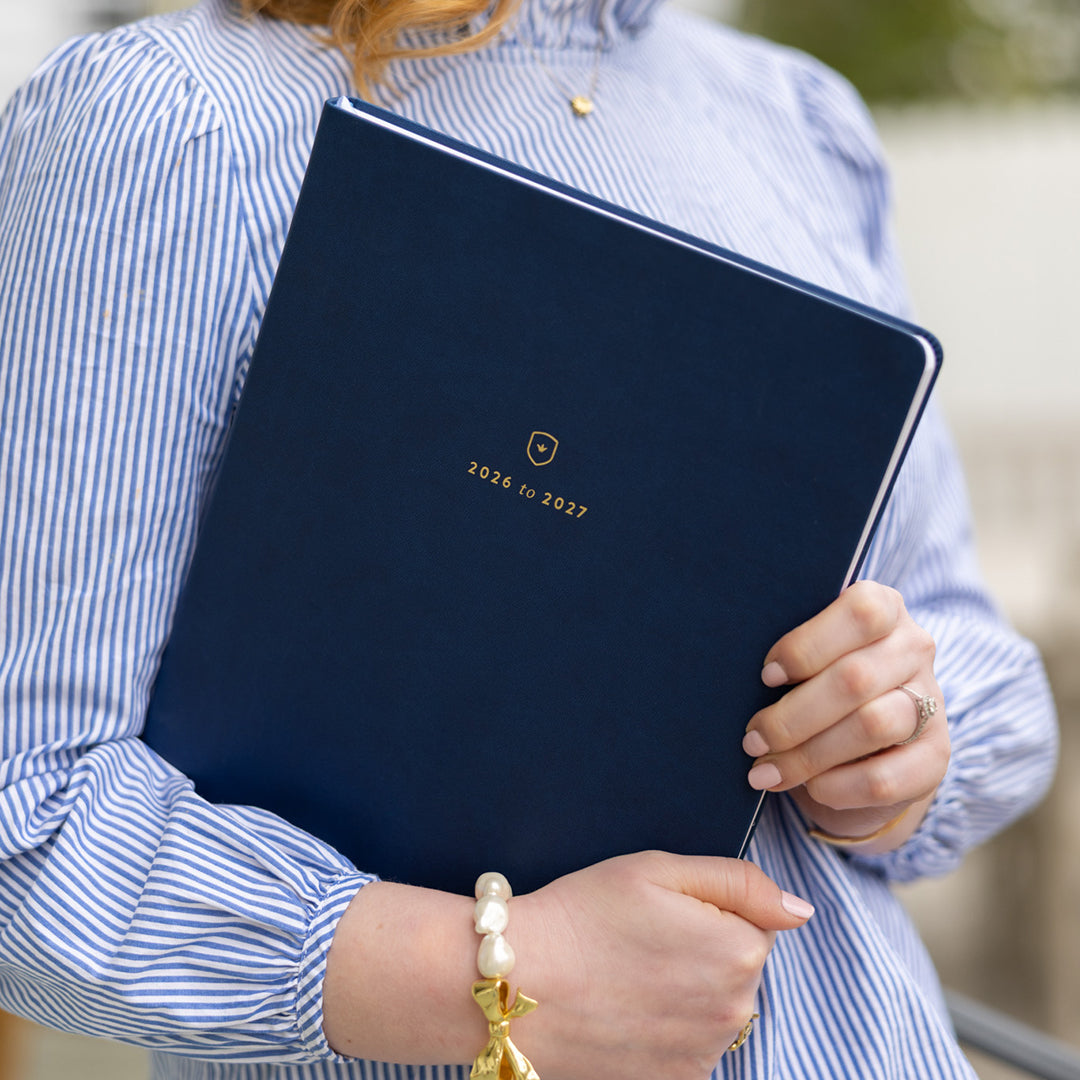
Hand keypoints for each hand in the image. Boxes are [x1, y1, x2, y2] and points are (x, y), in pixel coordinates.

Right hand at [323, 852, 812, 1079]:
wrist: (516, 985)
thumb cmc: (581, 915)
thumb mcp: (657, 869)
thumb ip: (739, 882)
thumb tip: (800, 910)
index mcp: (738, 951)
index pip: (752, 923)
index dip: (704, 910)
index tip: (657, 912)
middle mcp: (735, 1012)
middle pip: (736, 968)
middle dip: (700, 951)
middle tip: (636, 940)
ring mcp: (706, 1056)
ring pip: (713, 1008)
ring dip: (684, 993)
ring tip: (624, 976)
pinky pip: (690, 1046)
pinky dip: (666, 1030)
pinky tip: (624, 1011)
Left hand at [741, 580, 948, 847]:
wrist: (866, 740)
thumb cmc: (815, 681)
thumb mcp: (805, 657)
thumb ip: (788, 655)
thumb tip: (731, 667)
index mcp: (883, 607)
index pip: (861, 613)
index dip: (807, 646)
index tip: (766, 675)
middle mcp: (914, 649)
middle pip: (855, 678)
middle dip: (791, 716)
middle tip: (751, 740)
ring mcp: (932, 703)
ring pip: (872, 725)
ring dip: (808, 754)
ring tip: (765, 770)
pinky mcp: (935, 756)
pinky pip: (886, 778)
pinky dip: (838, 786)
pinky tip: (810, 787)